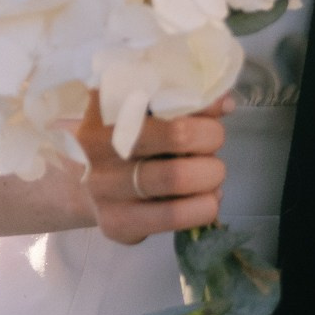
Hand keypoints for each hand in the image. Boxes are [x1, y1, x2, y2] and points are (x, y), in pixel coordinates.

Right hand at [80, 95, 230, 245]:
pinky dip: (204, 206)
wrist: (90, 186)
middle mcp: (98, 143)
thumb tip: (224, 103)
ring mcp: (103, 185)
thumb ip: (185, 101)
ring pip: (177, 178)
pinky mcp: (116, 221)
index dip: (200, 102)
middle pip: (178, 135)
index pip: (164, 92)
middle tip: (212, 142)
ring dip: (211, 173)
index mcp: (107, 103)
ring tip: (212, 173)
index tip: (215, 108)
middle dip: (211, 138)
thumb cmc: (132, 140)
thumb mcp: (151, 111)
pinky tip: (207, 199)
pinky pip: (175, 216)